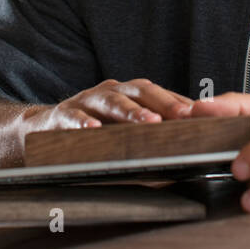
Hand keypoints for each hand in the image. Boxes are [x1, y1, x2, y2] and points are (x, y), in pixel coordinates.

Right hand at [21, 78, 193, 133]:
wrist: (46, 128)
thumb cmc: (95, 132)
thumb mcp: (124, 132)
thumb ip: (152, 140)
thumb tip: (188, 157)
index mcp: (130, 95)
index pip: (160, 94)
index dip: (180, 102)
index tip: (203, 115)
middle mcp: (111, 92)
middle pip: (140, 91)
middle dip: (164, 102)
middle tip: (184, 115)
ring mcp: (87, 100)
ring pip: (111, 100)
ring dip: (131, 110)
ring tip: (149, 122)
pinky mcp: (62, 114)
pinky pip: (73, 115)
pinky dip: (83, 121)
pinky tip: (93, 129)